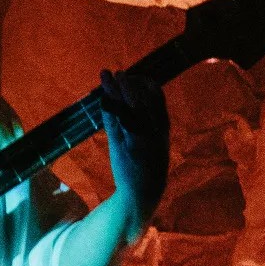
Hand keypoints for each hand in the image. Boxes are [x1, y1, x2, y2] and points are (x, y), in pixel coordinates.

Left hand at [96, 70, 168, 218]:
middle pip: (141, 99)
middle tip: (119, 72)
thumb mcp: (155, 140)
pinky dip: (107, 105)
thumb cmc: (148, 165)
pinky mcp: (123, 146)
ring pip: (127, 107)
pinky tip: (101, 95)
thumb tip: (139, 99)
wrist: (144, 193)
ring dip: (116, 89)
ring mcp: (138, 138)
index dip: (146, 83)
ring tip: (107, 74)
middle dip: (129, 83)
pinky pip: (114, 121)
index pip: (157, 97)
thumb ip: (149, 121)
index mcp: (163, 127)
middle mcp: (153, 130)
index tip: (136, 76)